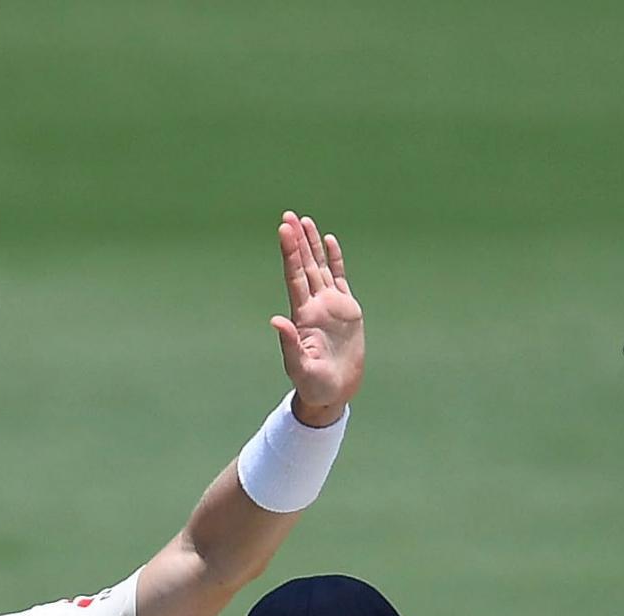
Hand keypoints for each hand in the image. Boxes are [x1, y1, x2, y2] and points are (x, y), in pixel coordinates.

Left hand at [271, 212, 363, 426]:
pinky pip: (339, 278)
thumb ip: (289, 344)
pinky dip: (334, 259)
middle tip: (289, 216)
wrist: (334, 392)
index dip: (289, 253)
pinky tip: (329, 241)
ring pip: (319, 267)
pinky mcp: (347, 309)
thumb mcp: (299, 367)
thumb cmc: (314, 385)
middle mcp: (314, 305)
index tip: (284, 230)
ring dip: (312, 245)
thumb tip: (276, 321)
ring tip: (305, 221)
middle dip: (297, 241)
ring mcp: (330, 305)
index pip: (294, 277)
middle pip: (304, 266)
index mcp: (302, 315)